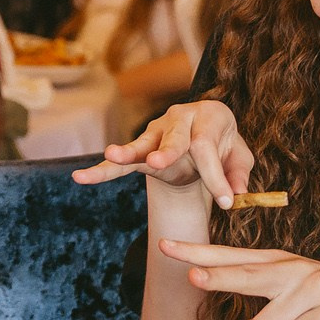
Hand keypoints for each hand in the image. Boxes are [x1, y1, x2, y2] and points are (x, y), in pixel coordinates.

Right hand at [71, 99, 253, 204]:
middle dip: (167, 152)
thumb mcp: (238, 157)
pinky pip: (122, 160)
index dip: (217, 175)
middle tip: (160, 163)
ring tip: (114, 155)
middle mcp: (180, 117)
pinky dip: (102, 169)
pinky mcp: (141, 147)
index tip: (226, 202)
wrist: (204, 132)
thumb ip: (238, 174)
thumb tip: (236, 194)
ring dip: (128, 152)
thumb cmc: (223, 145)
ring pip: (142, 144)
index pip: (209, 147)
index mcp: (210, 117)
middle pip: (175, 138)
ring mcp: (156, 131)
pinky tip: (80, 177)